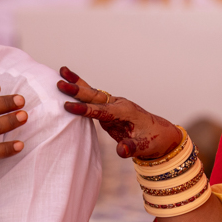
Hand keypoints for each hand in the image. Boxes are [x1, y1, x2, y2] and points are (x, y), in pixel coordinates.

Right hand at [57, 66, 180, 158]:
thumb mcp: (144, 147)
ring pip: (93, 93)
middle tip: (60, 83)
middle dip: (77, 90)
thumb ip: (131, 148)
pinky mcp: (109, 109)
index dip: (85, 109)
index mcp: (125, 112)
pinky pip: (93, 99)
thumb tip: (121, 150)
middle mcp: (118, 104)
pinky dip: (81, 90)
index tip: (68, 106)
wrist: (161, 134)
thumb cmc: (153, 140)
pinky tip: (70, 83)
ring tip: (62, 71)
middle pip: (95, 96)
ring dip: (78, 83)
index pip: (101, 111)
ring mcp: (113, 105)